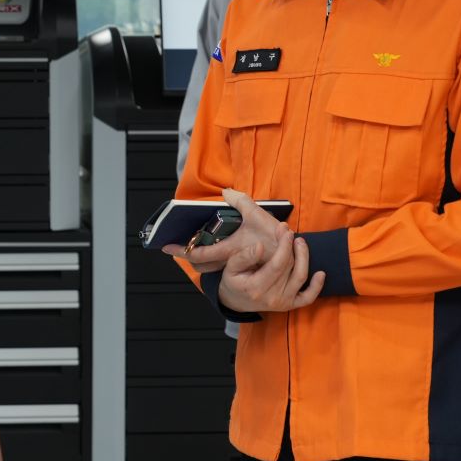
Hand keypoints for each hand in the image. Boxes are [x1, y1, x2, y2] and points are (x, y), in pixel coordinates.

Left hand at [161, 187, 288, 274]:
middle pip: (200, 266)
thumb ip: (240, 201)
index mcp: (228, 251)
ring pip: (210, 268)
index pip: (197, 254)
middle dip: (188, 257)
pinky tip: (212, 247)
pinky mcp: (242, 268)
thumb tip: (225, 191)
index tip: (166, 246)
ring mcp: (235, 267)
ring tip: (193, 245)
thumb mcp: (258, 215)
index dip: (180, 251)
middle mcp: (229, 262)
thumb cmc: (275, 237)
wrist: (294, 254)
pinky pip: (221, 267)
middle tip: (180, 245)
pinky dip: (213, 260)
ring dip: (201, 260)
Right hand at [217, 227, 325, 312]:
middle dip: (291, 246)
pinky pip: (308, 298)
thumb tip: (260, 246)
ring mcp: (283, 302)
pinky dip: (316, 287)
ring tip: (300, 242)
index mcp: (257, 287)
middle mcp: (272, 297)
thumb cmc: (233, 282)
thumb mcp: (231, 268)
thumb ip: (244, 257)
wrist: (236, 302)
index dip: (284, 246)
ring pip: (300, 277)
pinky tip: (320, 273)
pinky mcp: (290, 305)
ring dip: (304, 258)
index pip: (277, 264)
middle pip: (289, 268)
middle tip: (289, 231)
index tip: (285, 230)